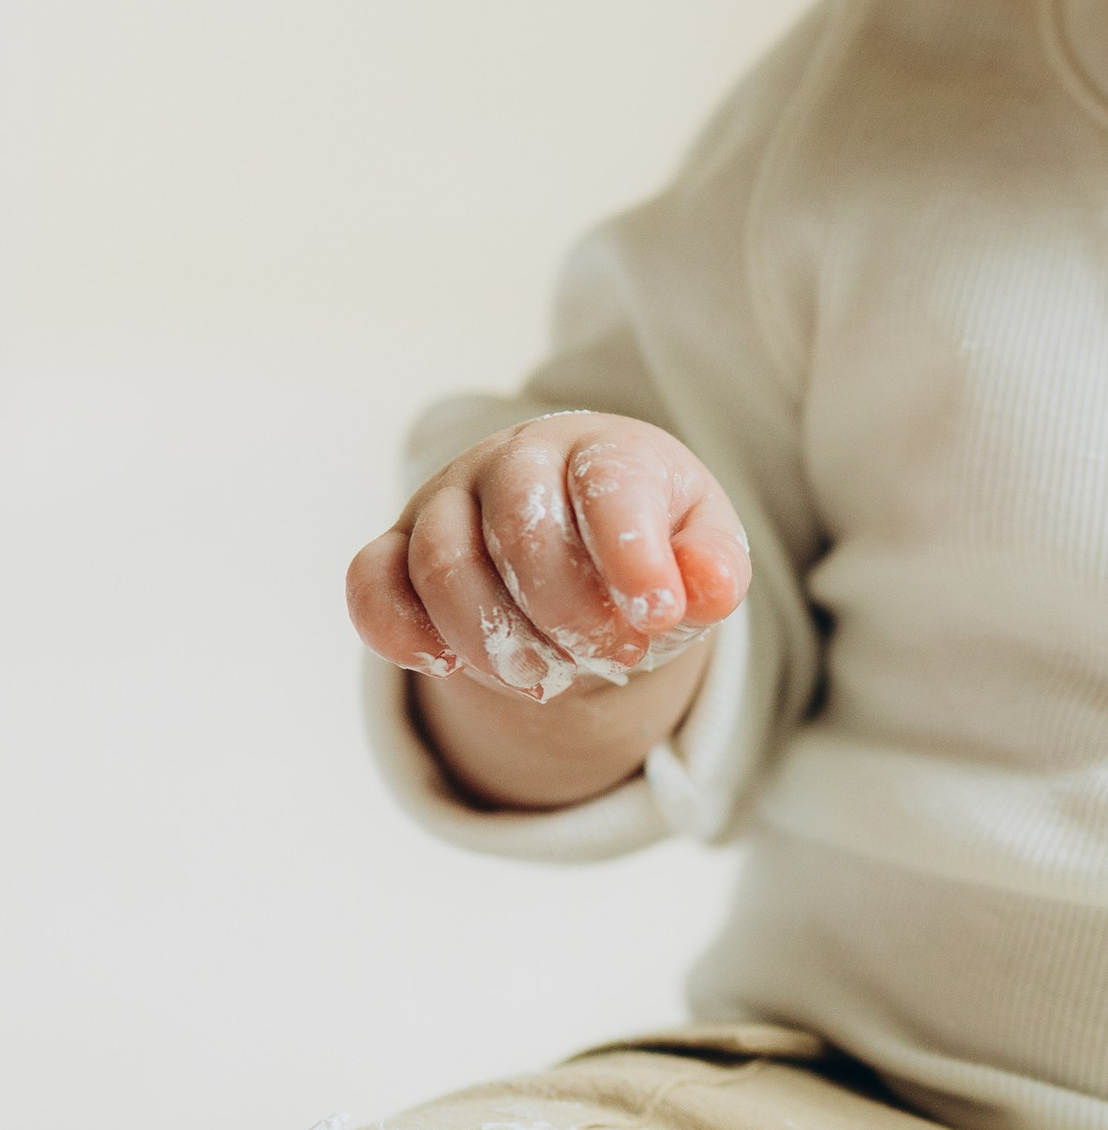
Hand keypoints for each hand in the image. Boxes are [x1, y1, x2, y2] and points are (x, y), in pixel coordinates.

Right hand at [347, 411, 748, 702]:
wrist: (580, 530)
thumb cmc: (650, 539)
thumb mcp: (700, 548)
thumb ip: (714, 567)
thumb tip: (707, 587)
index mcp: (601, 449)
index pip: (607, 486)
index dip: (631, 557)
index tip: (656, 617)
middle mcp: (517, 460)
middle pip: (520, 529)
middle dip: (568, 614)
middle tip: (615, 660)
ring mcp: (448, 497)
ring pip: (442, 562)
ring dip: (495, 639)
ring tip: (549, 681)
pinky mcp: (398, 544)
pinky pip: (371, 583)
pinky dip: (402, 633)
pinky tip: (451, 667)